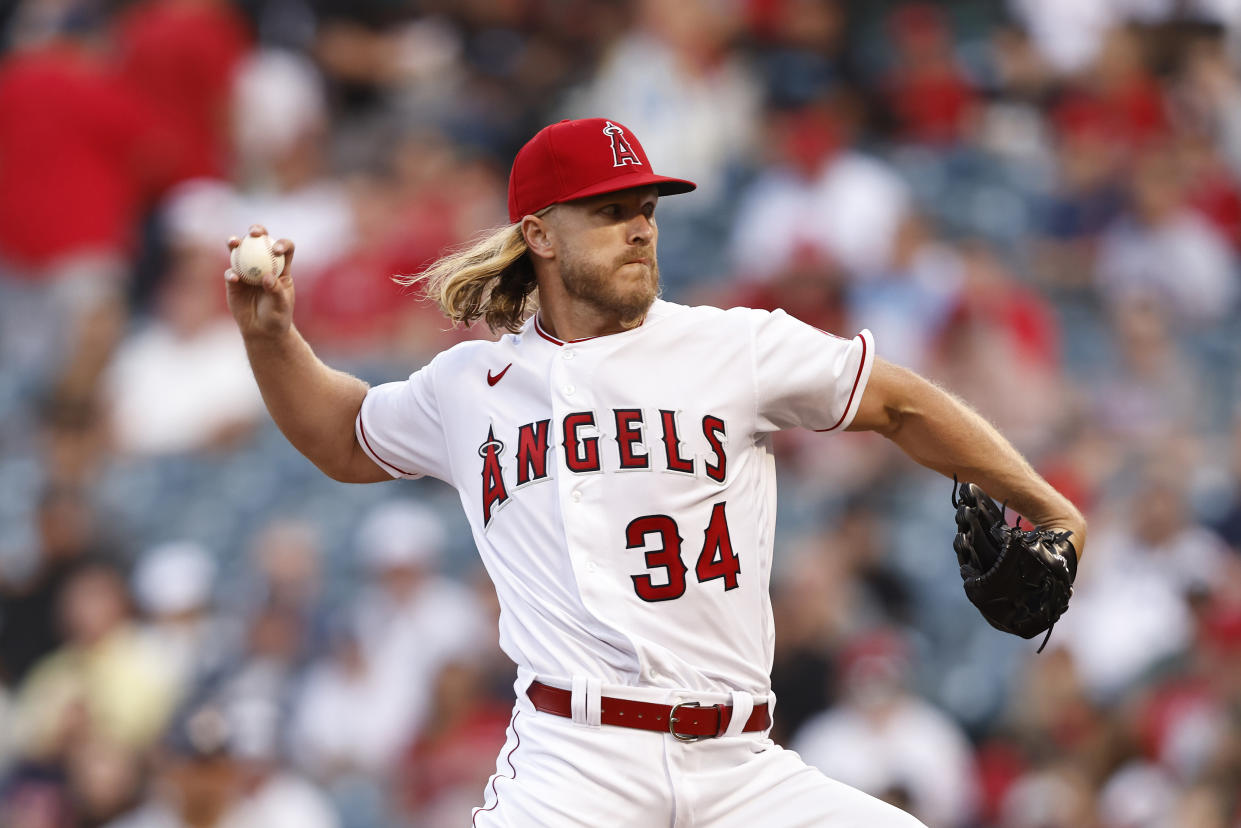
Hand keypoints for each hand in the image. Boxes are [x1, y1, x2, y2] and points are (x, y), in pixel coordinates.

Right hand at [225, 225, 295, 339]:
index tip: (276, 250)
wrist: (262, 331)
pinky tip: (233, 278)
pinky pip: (231, 273)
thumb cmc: (277, 317)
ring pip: (240, 251)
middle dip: (257, 231)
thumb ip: (276, 290)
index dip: (282, 244)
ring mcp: (247, 271)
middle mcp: (264, 264)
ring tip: (233, 242)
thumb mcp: (281, 306)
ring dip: (235, 243)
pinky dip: (231, 273)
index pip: (285, 249)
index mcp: (281, 267)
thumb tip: (268, 277)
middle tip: (254, 233)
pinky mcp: (234, 282)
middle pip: (260, 241)